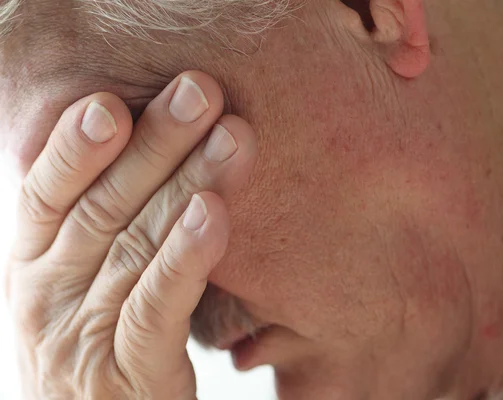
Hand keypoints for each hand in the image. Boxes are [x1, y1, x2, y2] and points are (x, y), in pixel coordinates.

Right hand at [4, 72, 257, 398]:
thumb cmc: (101, 346)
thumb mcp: (88, 284)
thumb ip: (109, 232)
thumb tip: (156, 158)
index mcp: (34, 267)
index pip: (46, 194)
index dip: (75, 146)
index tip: (115, 100)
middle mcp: (47, 297)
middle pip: (103, 207)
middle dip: (156, 144)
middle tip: (200, 91)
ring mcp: (82, 339)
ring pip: (136, 247)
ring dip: (187, 184)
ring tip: (230, 136)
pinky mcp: (131, 376)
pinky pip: (157, 307)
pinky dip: (185, 257)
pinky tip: (213, 213)